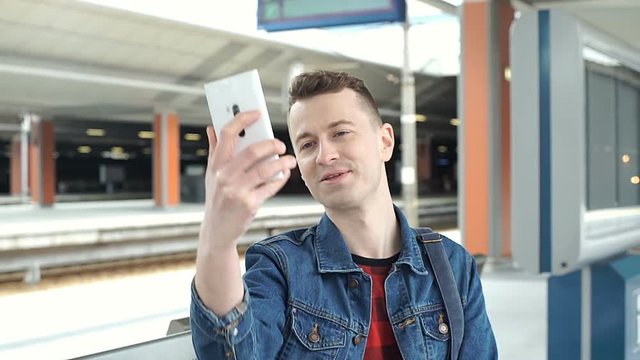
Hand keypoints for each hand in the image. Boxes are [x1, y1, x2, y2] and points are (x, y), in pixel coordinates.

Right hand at [201, 110, 296, 249]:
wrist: (216, 231)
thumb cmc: (217, 200)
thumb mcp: (211, 176)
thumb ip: (214, 151)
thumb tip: (212, 128)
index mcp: (215, 165)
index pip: (227, 134)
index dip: (242, 119)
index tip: (256, 113)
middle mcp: (224, 176)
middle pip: (252, 150)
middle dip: (272, 144)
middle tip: (281, 144)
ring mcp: (236, 190)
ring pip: (266, 169)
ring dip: (282, 163)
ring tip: (290, 161)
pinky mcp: (249, 204)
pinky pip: (270, 186)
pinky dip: (280, 179)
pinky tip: (284, 175)